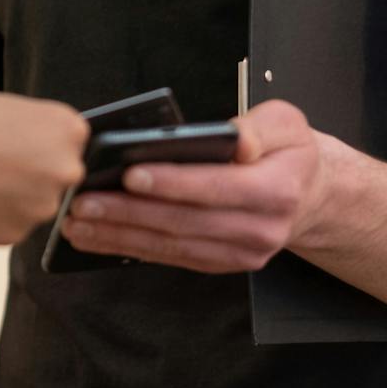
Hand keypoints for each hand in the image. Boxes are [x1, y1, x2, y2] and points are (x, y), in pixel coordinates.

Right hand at [0, 85, 87, 244]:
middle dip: (29, 173)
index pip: (70, 141)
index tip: (13, 142)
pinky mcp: (13, 236)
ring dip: (9, 198)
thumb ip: (21, 121)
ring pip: (31, 205)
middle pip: (57, 176)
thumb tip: (22, 132)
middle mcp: (65, 168)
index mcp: (66, 127)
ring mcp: (40, 206)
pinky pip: (7, 227)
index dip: (40, 142)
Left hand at [59, 99, 330, 272]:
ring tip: (77, 222)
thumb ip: (261, 127)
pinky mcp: (220, 263)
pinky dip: (129, 248)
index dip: (172, 182)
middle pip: (183, 222)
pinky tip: (96, 236)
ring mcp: (239, 253)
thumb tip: (232, 138)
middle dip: (128, 212)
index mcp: (276, 190)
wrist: (309, 196)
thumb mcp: (288, 125)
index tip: (129, 174)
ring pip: (170, 245)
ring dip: (119, 235)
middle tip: (83, 202)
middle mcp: (259, 230)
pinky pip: (170, 257)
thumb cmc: (289, 153)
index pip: (216, 187)